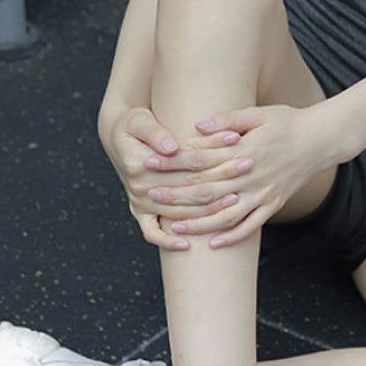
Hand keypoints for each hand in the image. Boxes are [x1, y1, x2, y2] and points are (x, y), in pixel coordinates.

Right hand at [101, 106, 255, 251]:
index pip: (184, 160)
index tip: (237, 141)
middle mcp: (139, 186)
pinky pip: (151, 233)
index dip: (212, 150)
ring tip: (236, 198)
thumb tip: (172, 149)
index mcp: (139, 162)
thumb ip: (156, 134)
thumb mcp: (140, 120)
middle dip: (220, 177)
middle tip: (247, 166)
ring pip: (178, 212)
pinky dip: (167, 241)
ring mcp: (139, 202)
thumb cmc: (133, 125)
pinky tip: (187, 245)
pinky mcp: (139, 212)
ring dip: (208, 208)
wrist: (118, 139)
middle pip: (187, 187)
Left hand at [149, 103, 334, 248]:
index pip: (201, 160)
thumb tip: (197, 125)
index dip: (173, 162)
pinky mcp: (273, 204)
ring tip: (174, 226)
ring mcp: (264, 194)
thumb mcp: (258, 113)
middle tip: (150, 196)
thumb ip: (227, 120)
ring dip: (199, 222)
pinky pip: (251, 226)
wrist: (322, 139)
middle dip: (177, 195)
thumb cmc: (288, 122)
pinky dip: (233, 237)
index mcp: (244, 151)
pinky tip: (214, 244)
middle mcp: (252, 176)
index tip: (150, 163)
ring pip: (226, 214)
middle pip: (207, 190)